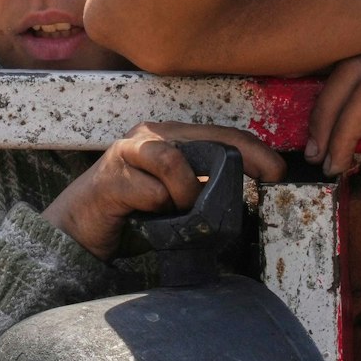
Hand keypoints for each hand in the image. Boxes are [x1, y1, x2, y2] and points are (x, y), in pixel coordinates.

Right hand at [43, 123, 285, 260]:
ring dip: (186, 192)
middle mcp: (150, 136)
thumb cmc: (133, 209)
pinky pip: (150, 192)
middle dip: (242, 158)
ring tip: (178, 209)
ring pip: (174, 162)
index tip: (278, 170)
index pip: (220, 134)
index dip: (253, 149)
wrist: (81, 226)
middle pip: (206, 139)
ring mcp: (128, 153)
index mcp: (171, 138)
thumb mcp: (176, 194)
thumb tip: (239, 191)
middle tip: (266, 178)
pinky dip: (158, 207)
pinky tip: (148, 215)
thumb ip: (203, 185)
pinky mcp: (110, 177)